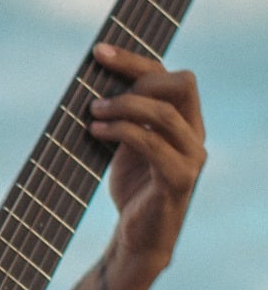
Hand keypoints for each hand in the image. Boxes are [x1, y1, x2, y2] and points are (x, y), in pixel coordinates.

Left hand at [88, 43, 205, 277]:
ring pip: (165, 112)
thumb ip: (125, 114)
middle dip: (136, 80)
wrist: (138, 237)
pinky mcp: (179, 179)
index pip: (168, 75)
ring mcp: (192, 156)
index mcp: (186, 121)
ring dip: (124, 107)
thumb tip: (96, 80)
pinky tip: (98, 132)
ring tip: (93, 114)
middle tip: (98, 99)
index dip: (134, 60)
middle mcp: (195, 134)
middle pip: (181, 83)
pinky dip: (122, 132)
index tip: (98, 52)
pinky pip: (153, 143)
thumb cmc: (132, 188)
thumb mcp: (126, 144)